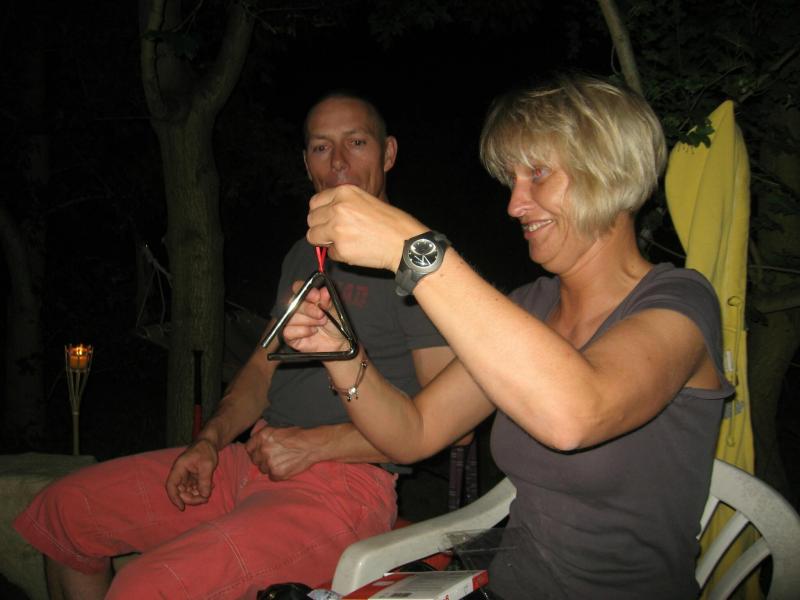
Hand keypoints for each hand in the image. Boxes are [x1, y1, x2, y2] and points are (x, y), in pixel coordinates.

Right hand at [165, 438, 217, 509]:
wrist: (209, 442)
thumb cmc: (206, 450)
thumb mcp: (207, 464)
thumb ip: (205, 480)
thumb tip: (204, 495)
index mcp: (179, 468)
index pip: (171, 486)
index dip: (174, 498)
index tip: (182, 507)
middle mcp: (180, 473)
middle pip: (180, 492)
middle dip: (191, 498)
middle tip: (204, 499)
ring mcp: (186, 476)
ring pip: (188, 491)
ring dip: (197, 495)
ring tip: (209, 491)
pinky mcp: (192, 478)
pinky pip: (194, 488)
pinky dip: (201, 490)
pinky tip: (211, 486)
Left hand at [245, 422, 330, 479]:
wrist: (312, 444)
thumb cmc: (298, 435)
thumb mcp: (278, 429)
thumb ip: (264, 436)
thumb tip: (255, 441)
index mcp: (262, 436)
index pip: (248, 448)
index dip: (255, 450)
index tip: (260, 451)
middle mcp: (263, 449)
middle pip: (255, 460)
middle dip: (262, 459)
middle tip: (273, 456)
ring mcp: (269, 462)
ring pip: (262, 469)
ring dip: (269, 466)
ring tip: (281, 461)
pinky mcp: (277, 473)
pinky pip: (272, 477)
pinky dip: (277, 474)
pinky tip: (285, 467)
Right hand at [280, 283, 348, 353]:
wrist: (338, 343)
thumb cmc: (336, 325)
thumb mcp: (335, 311)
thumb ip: (328, 301)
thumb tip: (324, 291)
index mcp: (308, 298)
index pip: (298, 288)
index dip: (305, 290)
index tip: (316, 296)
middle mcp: (298, 308)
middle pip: (294, 302)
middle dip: (309, 308)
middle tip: (321, 314)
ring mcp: (293, 322)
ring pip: (292, 317)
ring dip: (309, 321)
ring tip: (320, 324)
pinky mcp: (290, 336)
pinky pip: (288, 331)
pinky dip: (302, 331)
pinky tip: (312, 332)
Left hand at [307, 184, 425, 270]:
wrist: (404, 242)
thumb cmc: (391, 223)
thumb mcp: (366, 200)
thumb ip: (344, 203)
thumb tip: (325, 214)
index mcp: (344, 192)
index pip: (315, 202)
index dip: (320, 213)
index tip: (326, 220)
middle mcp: (337, 208)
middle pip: (311, 220)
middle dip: (320, 228)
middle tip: (334, 233)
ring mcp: (336, 229)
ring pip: (313, 237)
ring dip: (325, 241)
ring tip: (344, 242)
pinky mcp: (340, 248)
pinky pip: (329, 253)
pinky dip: (339, 255)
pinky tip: (355, 250)